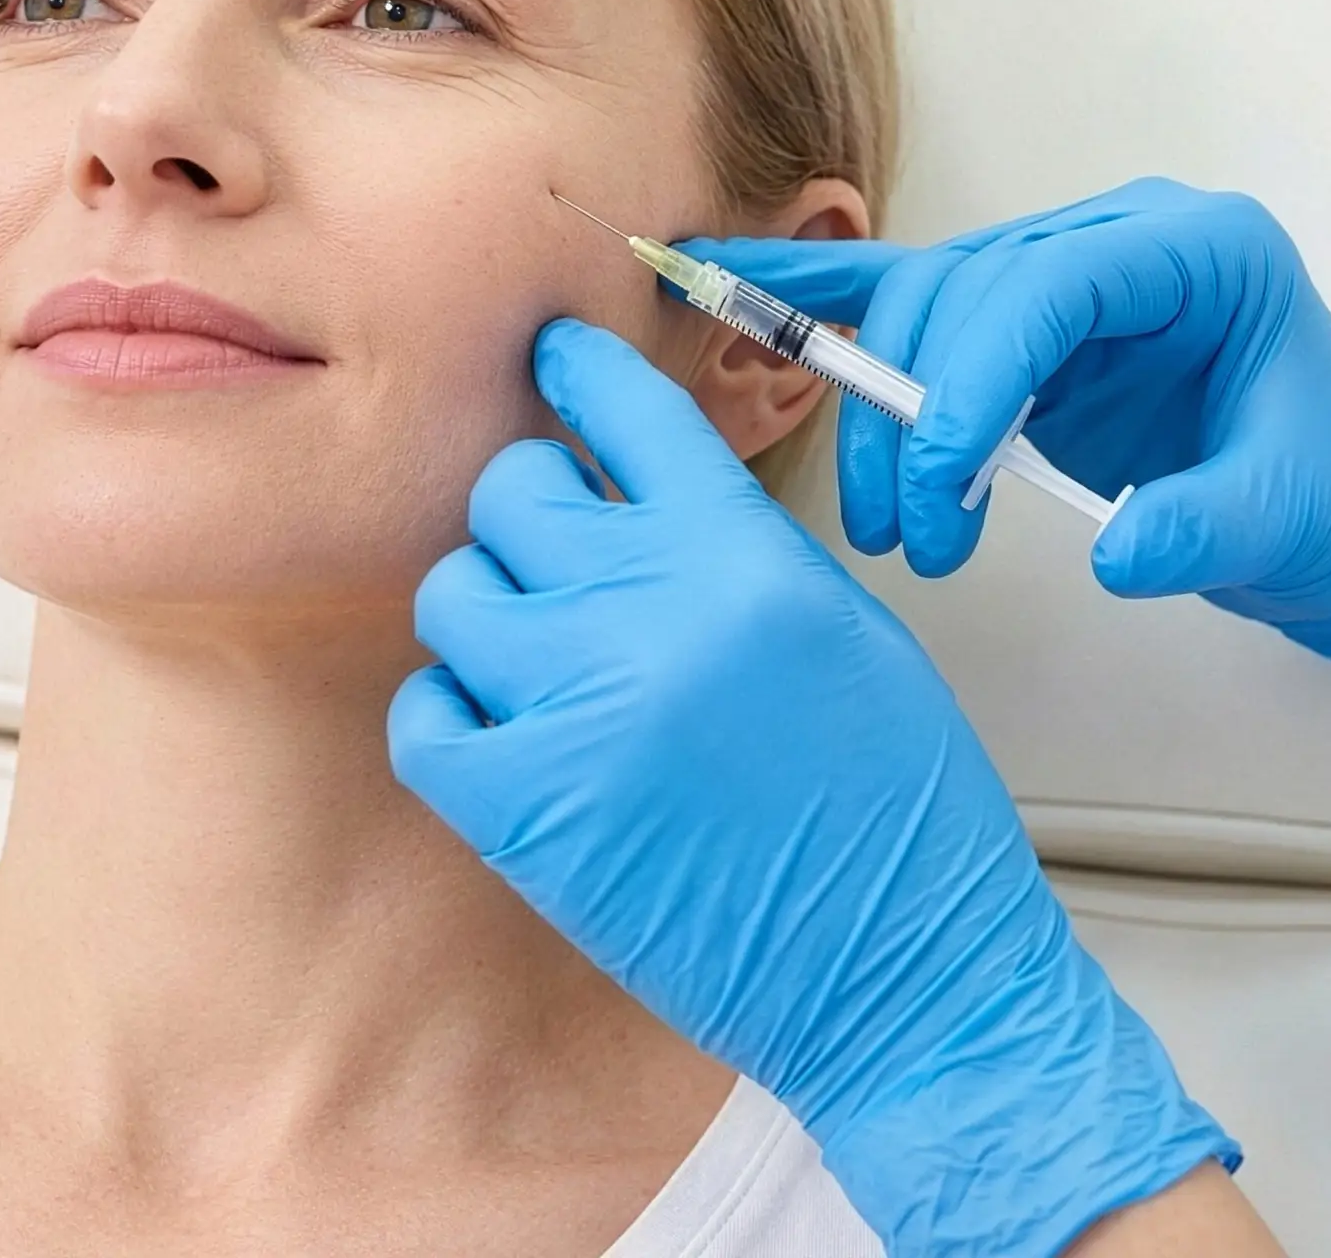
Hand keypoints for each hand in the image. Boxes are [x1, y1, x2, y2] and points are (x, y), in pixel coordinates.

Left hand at [389, 319, 1233, 1257]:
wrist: (907, 976)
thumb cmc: (897, 810)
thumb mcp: (843, 629)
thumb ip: (730, 546)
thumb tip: (631, 494)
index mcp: (742, 556)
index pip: (628, 410)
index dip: (578, 367)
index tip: (551, 353)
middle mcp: (650, 611)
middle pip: (511, 492)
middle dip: (527, 517)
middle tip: (558, 564)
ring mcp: (577, 708)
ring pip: (453, 594)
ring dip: (489, 619)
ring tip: (542, 666)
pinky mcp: (525, 811)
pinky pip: (423, 717)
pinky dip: (450, 719)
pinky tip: (502, 736)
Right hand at [690, 179, 1330, 713]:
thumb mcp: (1291, 518)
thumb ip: (1207, 527)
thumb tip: (1120, 554)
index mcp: (1197, 253)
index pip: (1050, 287)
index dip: (975, 376)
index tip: (942, 483)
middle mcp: (1116, 245)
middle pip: (966, 293)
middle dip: (916, 414)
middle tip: (909, 534)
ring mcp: (1061, 278)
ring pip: (924, 309)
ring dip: (879, 412)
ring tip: (884, 523)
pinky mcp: (1018, 326)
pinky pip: (908, 302)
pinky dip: (824, 300)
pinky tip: (739, 283)